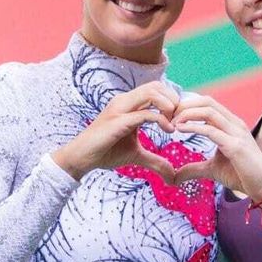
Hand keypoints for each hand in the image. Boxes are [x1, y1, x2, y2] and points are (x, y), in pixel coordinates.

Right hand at [50, 82, 178, 179]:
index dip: (172, 100)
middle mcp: (125, 100)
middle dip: (173, 99)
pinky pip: (145, 113)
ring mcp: (120, 108)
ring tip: (174, 123)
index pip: (156, 89)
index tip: (180, 119)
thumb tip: (172, 175)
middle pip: (156, 86)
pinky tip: (168, 130)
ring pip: (152, 92)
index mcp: (129, 104)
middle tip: (179, 120)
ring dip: (169, 105)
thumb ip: (155, 161)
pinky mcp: (118, 120)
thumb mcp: (136, 155)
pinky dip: (161, 119)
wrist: (82, 158)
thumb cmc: (106, 152)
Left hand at [169, 94, 261, 195]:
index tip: (172, 115)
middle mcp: (235, 124)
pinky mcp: (236, 146)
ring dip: (187, 113)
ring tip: (172, 122)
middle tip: (168, 115)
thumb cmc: (242, 176)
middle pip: (207, 101)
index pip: (208, 103)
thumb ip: (195, 168)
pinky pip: (211, 130)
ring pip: (209, 111)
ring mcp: (237, 133)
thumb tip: (175, 176)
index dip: (188, 105)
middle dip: (185, 105)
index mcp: (231, 124)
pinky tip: (180, 129)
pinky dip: (193, 127)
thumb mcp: (213, 169)